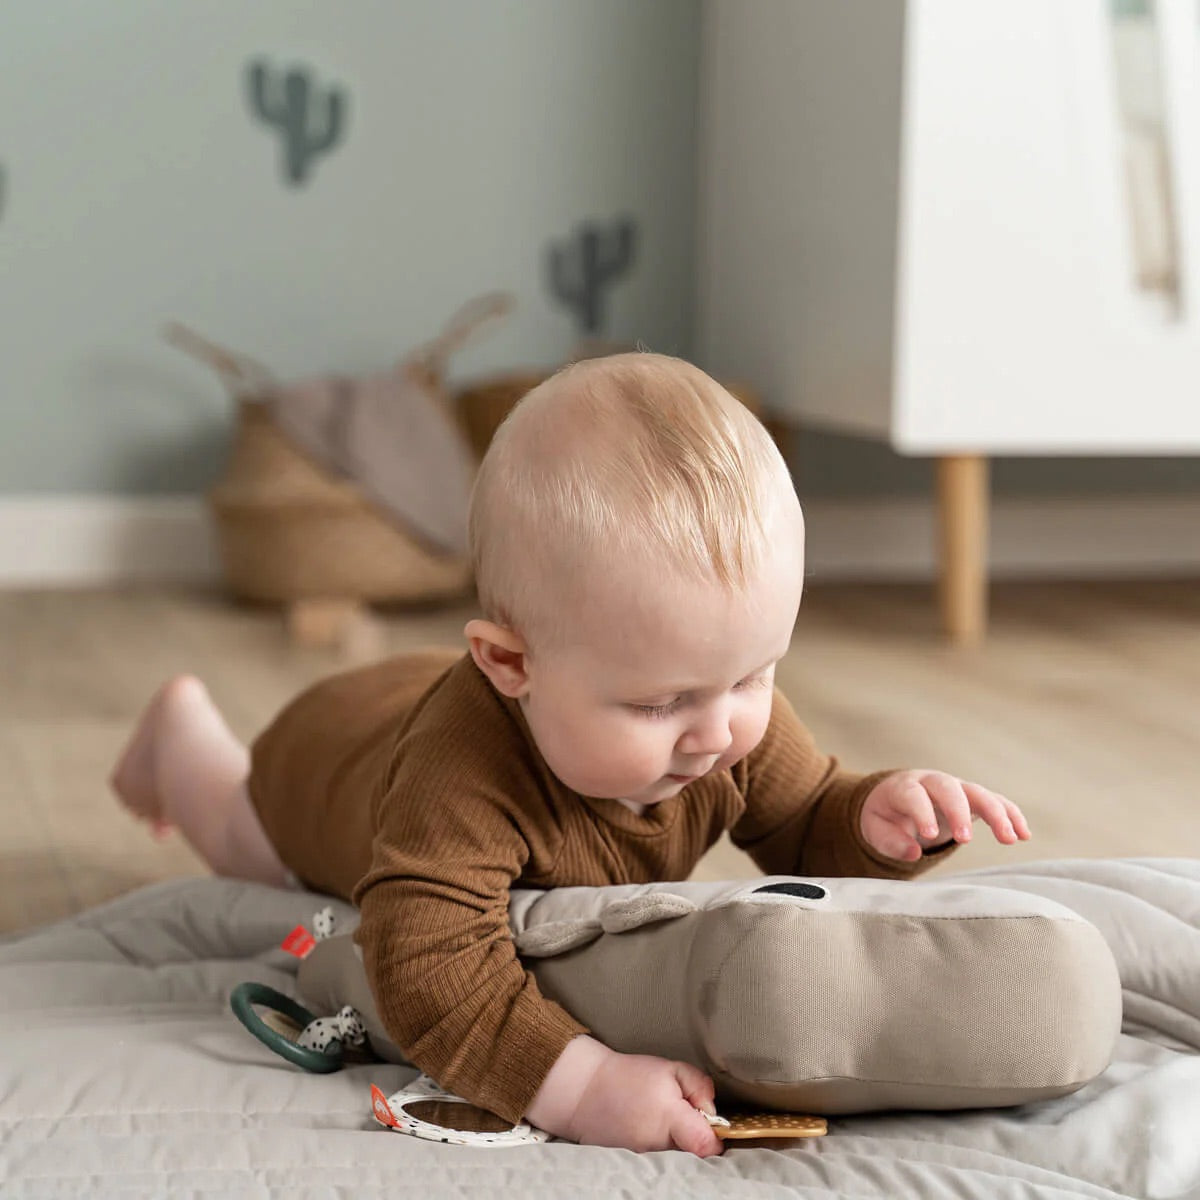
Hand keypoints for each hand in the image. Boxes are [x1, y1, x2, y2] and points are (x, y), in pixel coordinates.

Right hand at [526, 1036, 722, 1155]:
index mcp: (669, 1118)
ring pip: (677, 1158)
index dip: (716, 1137)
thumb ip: (699, 1085)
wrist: (585, 1091)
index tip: (712, 1124)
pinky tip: (649, 1129)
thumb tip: (712, 1110)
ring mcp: (644, 1160)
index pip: (706, 1145)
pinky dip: (661, 1148)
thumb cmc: (628, 1076)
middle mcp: (657, 1145)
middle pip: (694, 1154)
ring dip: (677, 1142)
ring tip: (662, 1120)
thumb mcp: (669, 1068)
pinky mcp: (633, 1165)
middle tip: (684, 1116)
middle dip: (695, 1137)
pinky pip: (659, 1162)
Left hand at [860, 769, 1030, 862]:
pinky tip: (1024, 834)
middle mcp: (932, 782)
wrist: (895, 799)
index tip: (930, 835)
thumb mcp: (876, 828)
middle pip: (949, 789)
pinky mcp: (972, 798)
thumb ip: (891, 841)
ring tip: (1009, 839)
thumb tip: (913, 853)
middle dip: (959, 812)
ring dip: (995, 813)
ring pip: (978, 793)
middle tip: (966, 840)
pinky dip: (1010, 814)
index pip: (913, 795)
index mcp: (903, 786)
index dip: (922, 812)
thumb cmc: (885, 815)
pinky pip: (995, 801)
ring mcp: (955, 788)